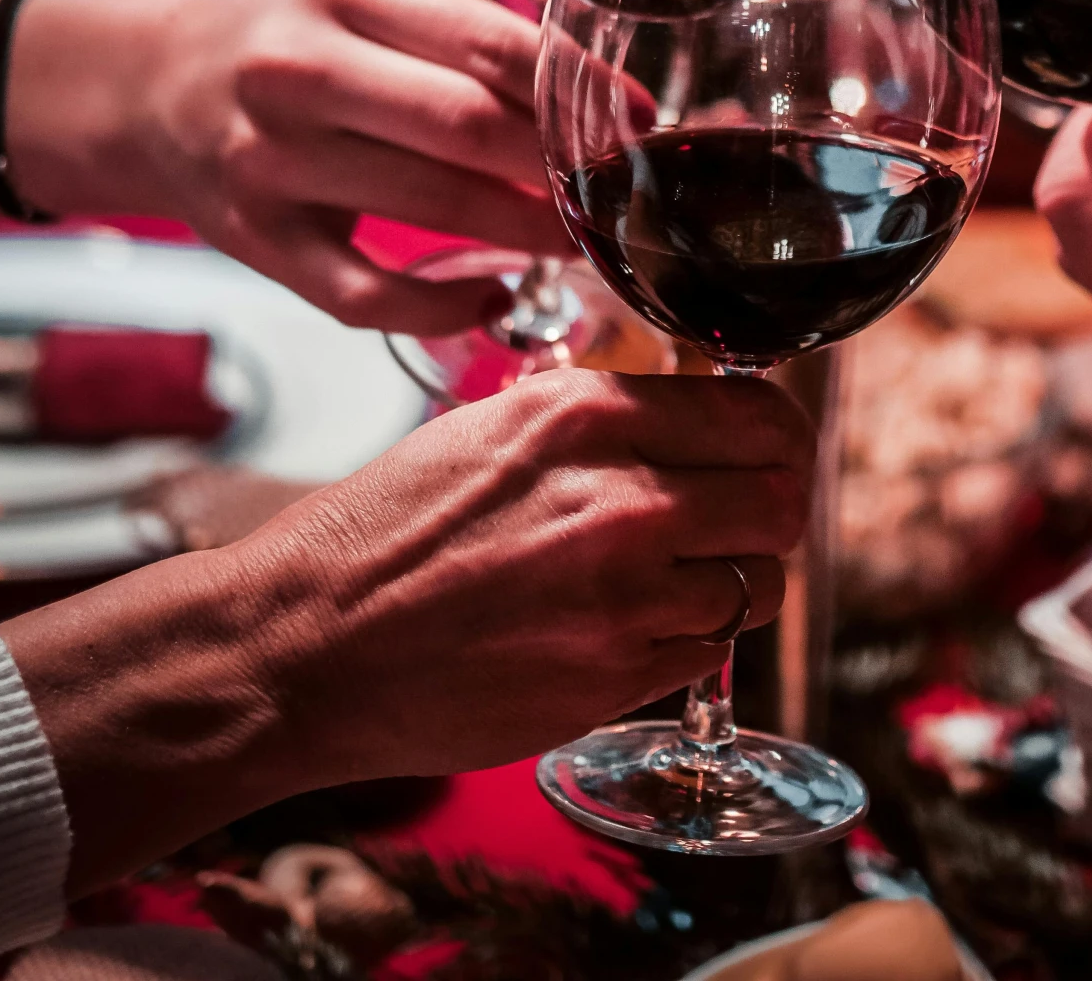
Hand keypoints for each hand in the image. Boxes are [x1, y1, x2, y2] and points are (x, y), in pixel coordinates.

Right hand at [6, 370, 816, 892]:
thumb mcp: (498, 426)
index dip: (775, 433)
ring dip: (731, 581)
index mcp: (590, 416)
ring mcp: (624, 597)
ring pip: (757, 583)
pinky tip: (631, 627)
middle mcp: (623, 498)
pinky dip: (688, 641)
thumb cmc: (389, 529)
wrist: (311, 640)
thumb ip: (605, 417)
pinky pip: (707, 653)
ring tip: (673, 578)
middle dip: (769, 508)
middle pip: (780, 499)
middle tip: (740, 517)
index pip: (757, 412)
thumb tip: (695, 415)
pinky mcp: (613, 680)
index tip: (768, 447)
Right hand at [8, 0, 567, 333]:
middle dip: (560, 168)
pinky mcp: (254, 240)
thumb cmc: (284, 32)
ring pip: (427, 208)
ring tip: (582, 240)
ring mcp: (270, 161)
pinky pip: (364, 293)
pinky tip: (493, 293)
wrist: (146, 85)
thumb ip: (454, 25)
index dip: (575, 86)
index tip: (638, 117)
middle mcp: (299, 69)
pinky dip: (441, 302)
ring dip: (523, 233)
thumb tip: (586, 78)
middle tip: (621, 192)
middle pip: (465, 126)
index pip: (484, 41)